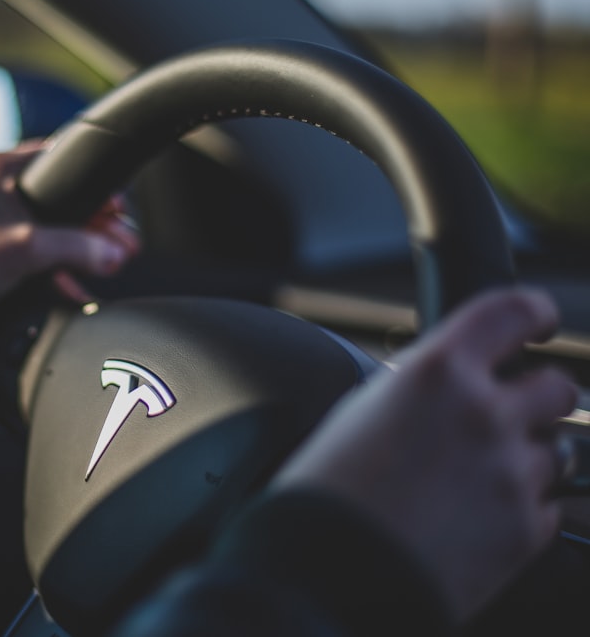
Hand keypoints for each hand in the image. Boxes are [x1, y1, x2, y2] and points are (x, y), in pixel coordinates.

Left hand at [0, 143, 139, 324]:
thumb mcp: (26, 249)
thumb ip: (76, 247)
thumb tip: (113, 252)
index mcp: (2, 170)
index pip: (63, 162)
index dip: (96, 187)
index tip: (118, 210)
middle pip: (61, 201)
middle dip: (94, 227)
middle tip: (121, 247)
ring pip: (47, 230)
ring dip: (76, 251)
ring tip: (105, 268)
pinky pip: (30, 254)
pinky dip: (53, 268)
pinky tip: (73, 287)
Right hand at [271, 288, 576, 621]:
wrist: (331, 571)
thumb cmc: (328, 491)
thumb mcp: (361, 412)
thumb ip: (417, 388)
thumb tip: (443, 386)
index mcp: (437, 372)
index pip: (512, 312)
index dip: (533, 313)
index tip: (538, 321)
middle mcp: (485, 413)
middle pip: (556, 386)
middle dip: (537, 396)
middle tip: (506, 414)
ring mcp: (512, 473)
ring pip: (556, 450)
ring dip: (525, 456)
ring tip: (475, 480)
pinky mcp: (525, 530)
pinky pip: (547, 505)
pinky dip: (520, 506)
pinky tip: (474, 517)